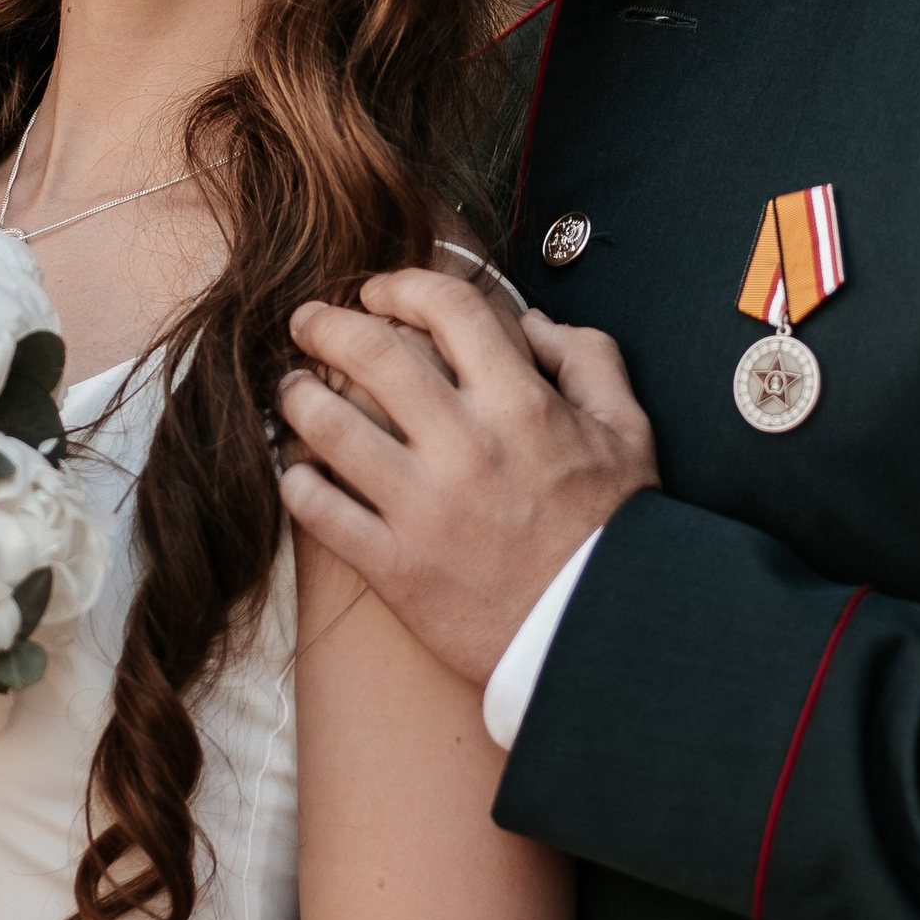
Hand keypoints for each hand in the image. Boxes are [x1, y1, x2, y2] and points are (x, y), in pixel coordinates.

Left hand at [276, 266, 658, 686]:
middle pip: (370, 352)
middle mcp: (465, 446)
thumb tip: (532, 324)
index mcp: (521, 405)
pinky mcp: (396, 566)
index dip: (403, 285)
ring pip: (328, 426)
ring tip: (291, 391)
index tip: (379, 292)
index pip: (447, 308)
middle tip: (306, 322)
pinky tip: (295, 470)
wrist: (599, 634)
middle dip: (325, 324)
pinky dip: (296, 481)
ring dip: (297, 397)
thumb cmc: (614, 532)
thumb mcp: (628, 432)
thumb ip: (588, 360)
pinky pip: (319, 510)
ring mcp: (424, 507)